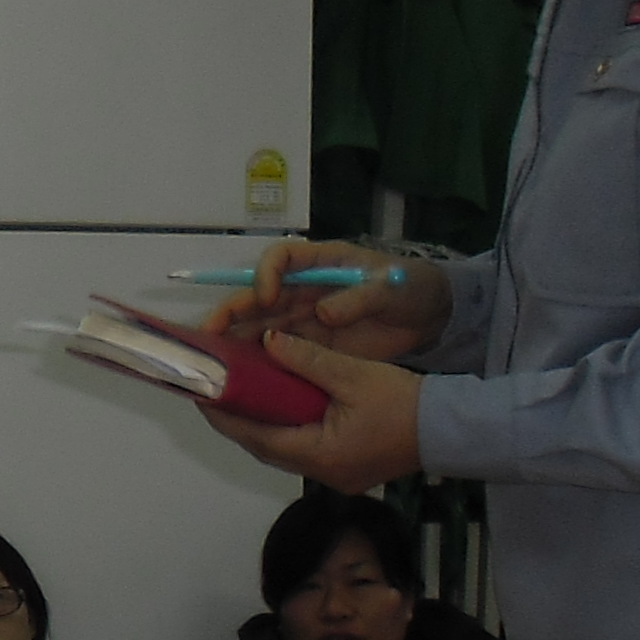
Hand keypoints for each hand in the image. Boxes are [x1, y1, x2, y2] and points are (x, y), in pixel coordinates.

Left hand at [198, 333, 425, 492]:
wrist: (453, 430)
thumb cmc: (405, 402)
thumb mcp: (353, 374)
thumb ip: (308, 359)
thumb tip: (267, 341)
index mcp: (317, 454)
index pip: (255, 437)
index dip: (225, 415)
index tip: (201, 393)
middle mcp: (320, 473)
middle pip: (265, 447)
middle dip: (238, 420)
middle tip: (215, 389)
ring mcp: (335, 476)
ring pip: (285, 449)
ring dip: (263, 424)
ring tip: (241, 394)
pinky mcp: (348, 470)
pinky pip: (305, 449)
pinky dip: (288, 427)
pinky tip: (280, 405)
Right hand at [209, 242, 451, 360]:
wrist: (430, 316)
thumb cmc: (410, 286)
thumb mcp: (391, 286)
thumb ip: (360, 297)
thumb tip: (323, 314)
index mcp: (320, 262)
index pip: (280, 258)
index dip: (266, 274)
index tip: (266, 297)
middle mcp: (303, 288)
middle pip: (258, 296)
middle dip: (232, 313)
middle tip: (209, 336)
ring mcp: (305, 319)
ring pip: (261, 327)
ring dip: (237, 343)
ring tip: (215, 363)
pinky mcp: (312, 346)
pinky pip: (278, 354)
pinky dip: (260, 365)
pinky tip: (245, 381)